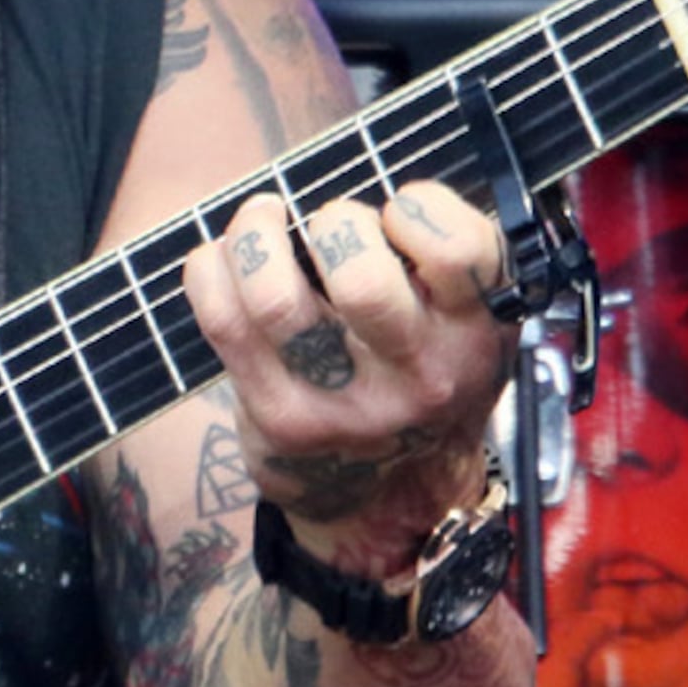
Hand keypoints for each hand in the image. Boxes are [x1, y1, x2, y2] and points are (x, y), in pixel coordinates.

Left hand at [181, 177, 513, 563]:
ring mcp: (345, 405)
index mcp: (476, 334)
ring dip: (257, 236)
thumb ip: (452, 257)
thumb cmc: (424, 368)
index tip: (397, 212)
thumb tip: (385, 193)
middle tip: (329, 226)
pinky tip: (223, 256)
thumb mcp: (472, 320)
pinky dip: (211, 269)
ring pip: (276, 300)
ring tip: (263, 218)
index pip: (458, 249)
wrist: (394, 493)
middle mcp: (419, 376)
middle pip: (358, 276)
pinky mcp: (282, 419)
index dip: (416, 207)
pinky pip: (223, 323)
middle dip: (331, 222)